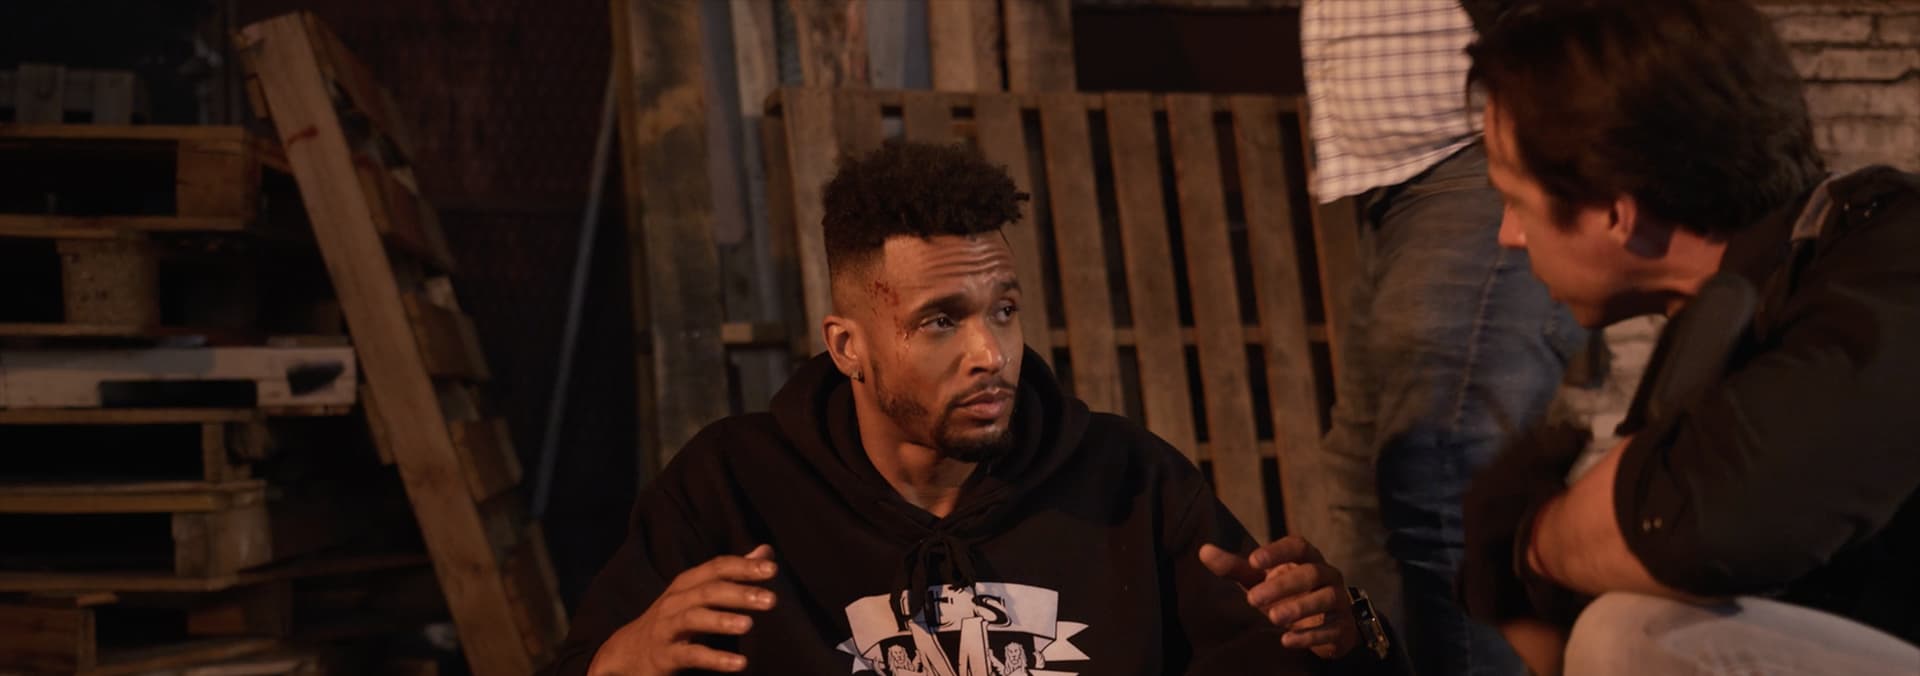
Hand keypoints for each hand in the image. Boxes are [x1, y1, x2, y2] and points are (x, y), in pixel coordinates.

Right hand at [588, 544, 777, 674]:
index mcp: (686, 584)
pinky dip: (715, 659)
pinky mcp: (664, 655)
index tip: (772, 569)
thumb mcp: (699, 593)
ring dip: (722, 620)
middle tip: (771, 599)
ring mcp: (666, 628)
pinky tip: (738, 663)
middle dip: (739, 593)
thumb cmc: (673, 620)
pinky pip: (690, 655)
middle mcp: (675, 601)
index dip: (743, 566)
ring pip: (694, 618)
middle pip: (708, 591)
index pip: (716, 568)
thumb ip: (733, 574)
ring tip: (748, 625)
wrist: (628, 652)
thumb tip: (765, 551)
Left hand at [1200, 536, 1358, 659]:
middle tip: (1253, 599)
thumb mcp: (1261, 580)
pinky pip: (1330, 629)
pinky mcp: (1342, 627)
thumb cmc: (1290, 594)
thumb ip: (1236, 567)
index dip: (1277, 551)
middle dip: (1283, 586)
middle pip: (1310, 573)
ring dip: (1299, 608)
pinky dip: (1309, 636)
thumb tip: (1204, 551)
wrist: (1328, 624)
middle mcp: (1327, 575)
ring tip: (1273, 618)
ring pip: (1325, 599)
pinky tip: (1287, 640)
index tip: (1253, 560)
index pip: (1298, 546)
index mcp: (1308, 558)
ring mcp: (1338, 601)